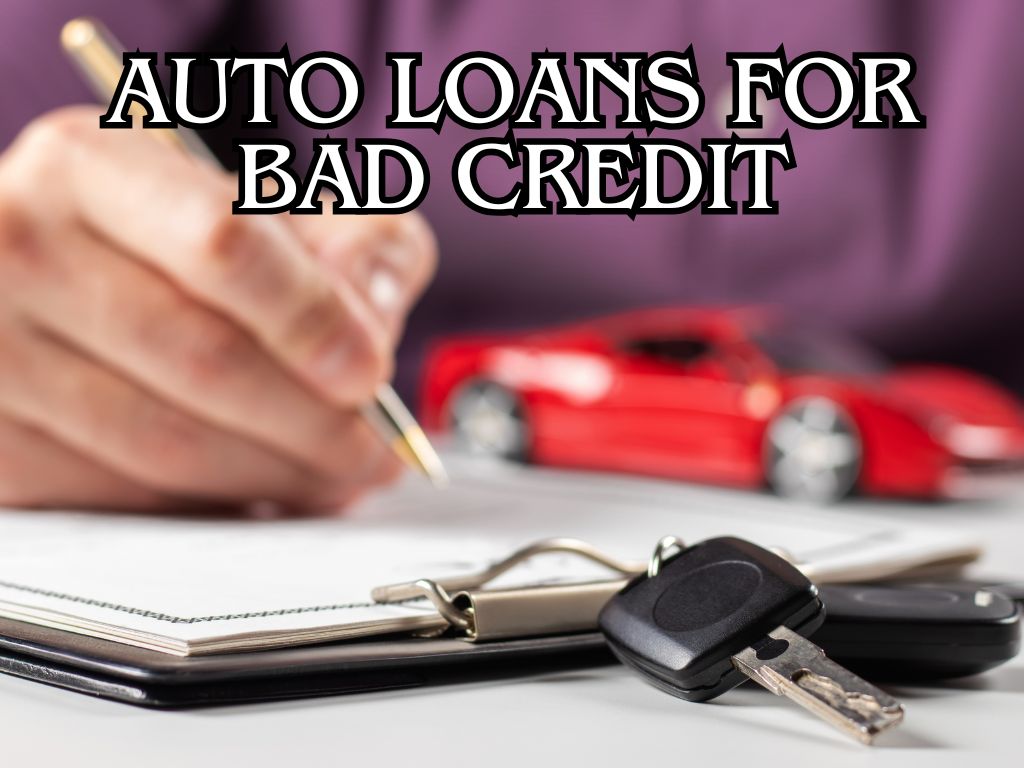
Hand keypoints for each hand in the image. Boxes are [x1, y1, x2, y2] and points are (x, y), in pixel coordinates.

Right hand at [0, 107, 436, 512]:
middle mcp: (22, 247)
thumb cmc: (175, 246)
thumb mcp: (273, 208)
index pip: (222, 243)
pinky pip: (127, 496)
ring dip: (275, 475)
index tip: (369, 372)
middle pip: (203, 358)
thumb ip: (357, 242)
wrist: (52, 285)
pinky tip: (260, 488)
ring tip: (334, 474)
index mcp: (93, 168)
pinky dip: (213, 503)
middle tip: (374, 450)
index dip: (311, 318)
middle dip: (316, 423)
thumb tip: (374, 315)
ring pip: (167, 443)